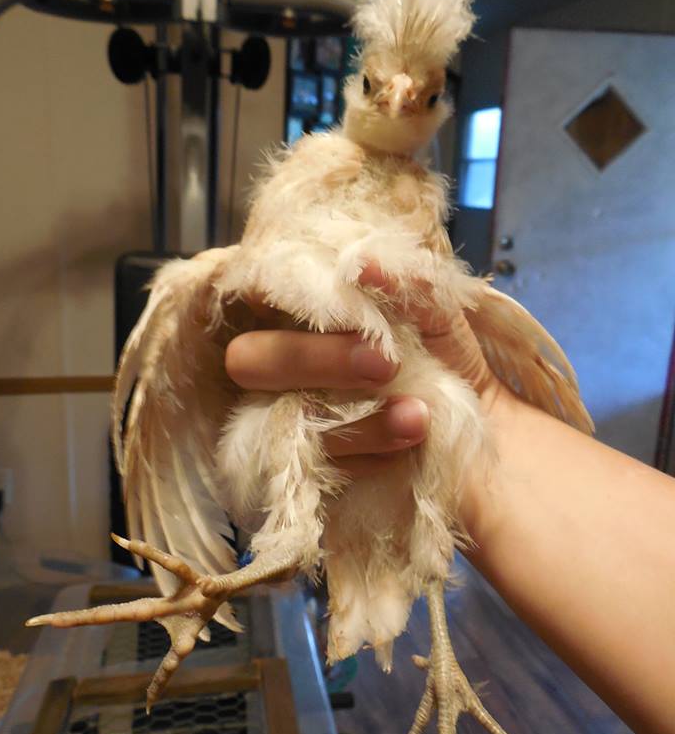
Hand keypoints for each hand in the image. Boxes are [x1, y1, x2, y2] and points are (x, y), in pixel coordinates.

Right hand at [224, 264, 497, 476]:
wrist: (486, 431)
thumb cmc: (450, 359)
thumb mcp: (441, 315)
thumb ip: (407, 286)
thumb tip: (362, 264)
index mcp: (307, 316)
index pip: (255, 293)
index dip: (270, 291)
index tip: (330, 297)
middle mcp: (287, 365)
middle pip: (247, 359)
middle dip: (314, 359)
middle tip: (383, 364)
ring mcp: (291, 420)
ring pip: (284, 418)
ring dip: (357, 418)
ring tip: (419, 415)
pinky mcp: (312, 468)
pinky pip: (317, 463)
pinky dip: (367, 452)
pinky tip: (410, 444)